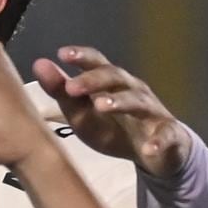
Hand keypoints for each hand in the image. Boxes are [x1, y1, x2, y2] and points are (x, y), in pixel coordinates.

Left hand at [28, 45, 192, 184]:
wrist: (157, 154)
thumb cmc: (116, 128)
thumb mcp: (84, 113)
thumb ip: (63, 92)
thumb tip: (39, 64)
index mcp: (113, 84)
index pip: (98, 63)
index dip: (82, 57)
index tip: (63, 54)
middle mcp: (134, 91)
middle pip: (116, 78)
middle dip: (94, 80)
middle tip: (72, 87)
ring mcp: (153, 112)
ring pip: (138, 101)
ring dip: (120, 102)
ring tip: (101, 106)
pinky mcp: (169, 135)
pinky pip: (165, 136)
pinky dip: (158, 142)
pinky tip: (149, 149)